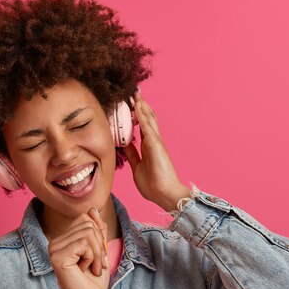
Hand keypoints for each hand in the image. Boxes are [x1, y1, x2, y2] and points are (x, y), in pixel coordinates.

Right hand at [48, 208, 109, 288]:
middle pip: (88, 223)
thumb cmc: (94, 280)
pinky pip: (84, 243)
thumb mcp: (99, 249)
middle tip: (96, 264)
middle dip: (99, 245)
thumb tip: (92, 209)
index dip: (99, 235)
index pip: (85, 219)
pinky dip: (92, 257)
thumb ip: (97, 229)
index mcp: (63, 239)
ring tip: (92, 268)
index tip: (98, 256)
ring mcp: (54, 248)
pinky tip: (85, 270)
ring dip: (97, 253)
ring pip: (88, 232)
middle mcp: (55, 242)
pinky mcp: (58, 256)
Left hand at [123, 92, 190, 211]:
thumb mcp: (137, 167)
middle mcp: (154, 142)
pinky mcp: (156, 145)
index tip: (131, 105)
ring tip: (137, 95)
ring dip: (143, 107)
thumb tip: (125, 144)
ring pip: (149, 120)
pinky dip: (143, 117)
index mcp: (149, 146)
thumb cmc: (153, 185)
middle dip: (141, 106)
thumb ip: (132, 154)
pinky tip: (138, 107)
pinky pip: (148, 128)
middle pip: (147, 119)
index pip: (142, 126)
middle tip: (134, 94)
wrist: (163, 194)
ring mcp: (156, 142)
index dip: (138, 115)